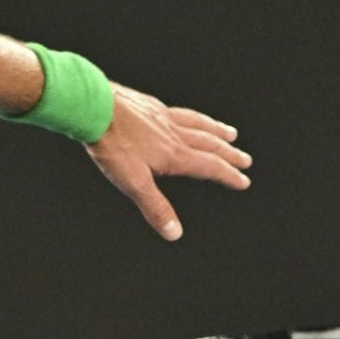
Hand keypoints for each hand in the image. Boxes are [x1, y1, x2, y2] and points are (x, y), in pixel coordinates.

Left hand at [86, 84, 251, 240]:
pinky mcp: (148, 106)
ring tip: (228, 133)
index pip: (209, 167)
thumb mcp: (133, 182)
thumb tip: (174, 232)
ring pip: (197, 124)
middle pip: (209, 144)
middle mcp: (173, 133)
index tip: (243, 180)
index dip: (227, 175)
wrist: (94, 108)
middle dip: (228, 154)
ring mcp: (161, 117)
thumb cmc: (112, 143)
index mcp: (174, 154)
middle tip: (245, 159)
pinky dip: (190, 116)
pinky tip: (185, 116)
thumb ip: (155, 207)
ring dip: (215, 130)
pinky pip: (178, 112)